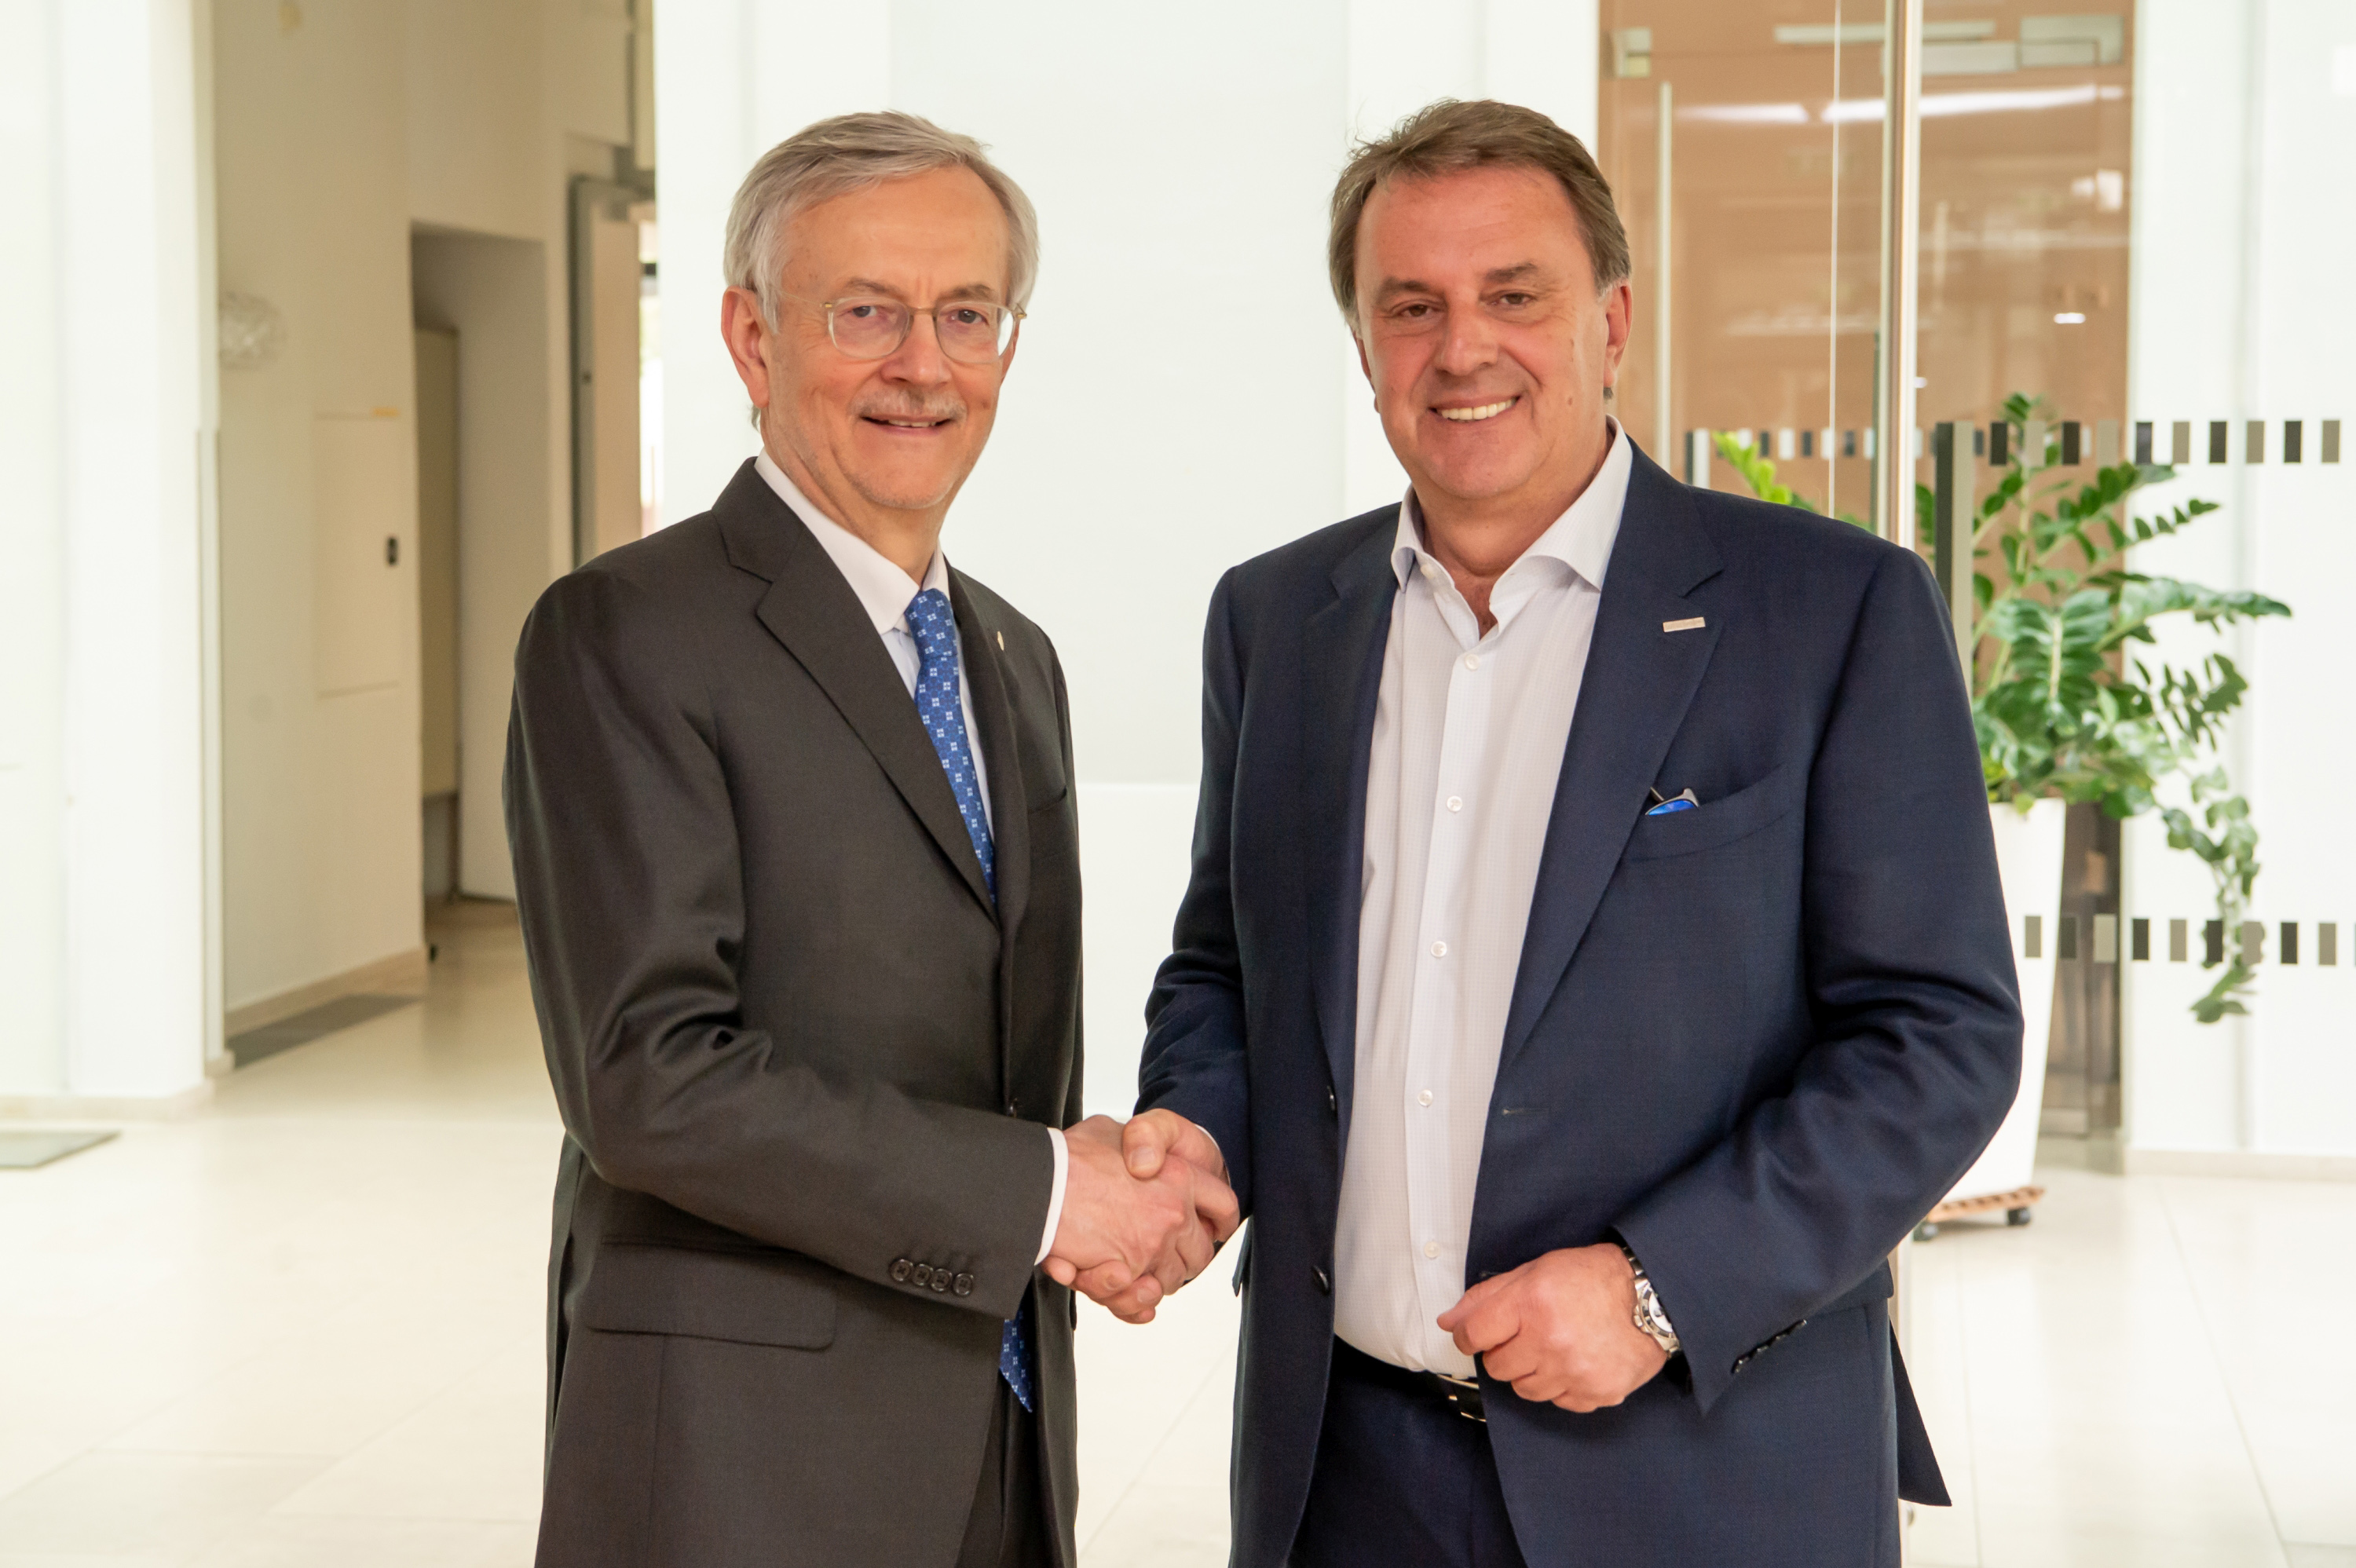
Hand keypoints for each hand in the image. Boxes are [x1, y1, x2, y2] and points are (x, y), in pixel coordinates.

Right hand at [1042, 1116, 1236, 1323]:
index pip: (1223, 1204)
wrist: (1038, 1183)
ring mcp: (1152, 1246)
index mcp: (1178, 1176)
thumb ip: (1135, 1144)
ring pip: (1172, 1279)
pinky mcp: (1127, 1273)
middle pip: (1200, 1252)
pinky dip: (1136, 1303)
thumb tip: (1139, 1154)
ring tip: (1130, 1268)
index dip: (1220, 1219)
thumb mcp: (1112, 1132)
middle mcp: (1172, 1213)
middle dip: (1184, 1257)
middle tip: (1161, 1252)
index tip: (1214, 1227)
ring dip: (1154, 1279)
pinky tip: (1125, 1288)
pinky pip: (1142, 1301)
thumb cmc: (1070, 1156)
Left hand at [1435, 1244, 1668, 1412]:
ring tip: (1553, 1348)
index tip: (1477, 1335)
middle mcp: (1550, 1341)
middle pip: (1497, 1367)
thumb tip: (1448, 1322)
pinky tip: (1575, 1362)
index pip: (1474, 1334)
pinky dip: (1561, 1386)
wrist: (1649, 1298)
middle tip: (1526, 1335)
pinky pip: (1558, 1402)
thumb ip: (1486, 1297)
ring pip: (1525, 1390)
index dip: (1469, 1336)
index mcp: (1531, 1303)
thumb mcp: (1533, 1272)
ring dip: (1531, 1371)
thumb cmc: (1589, 1279)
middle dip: (1505, 1352)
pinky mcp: (1595, 1393)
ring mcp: (1574, 1372)